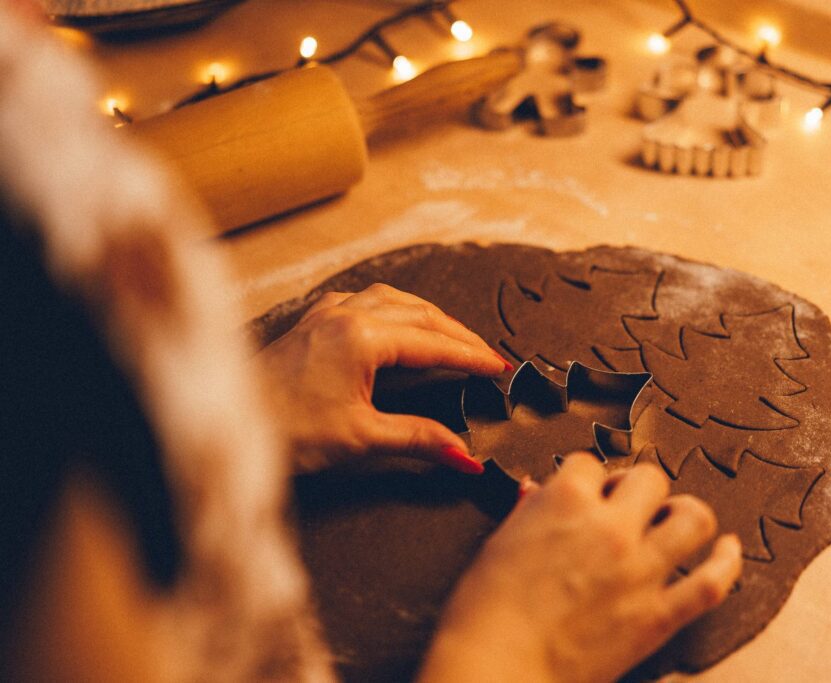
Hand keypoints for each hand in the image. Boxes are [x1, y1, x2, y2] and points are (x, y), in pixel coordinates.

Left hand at [258, 284, 510, 473]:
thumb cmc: (282, 431)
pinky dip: (395, 309)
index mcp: (362, 337)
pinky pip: (366, 300)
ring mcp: (326, 312)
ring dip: (428, 317)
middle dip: (457, 335)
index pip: (433, 344)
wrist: (224, 426)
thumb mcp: (360, 438)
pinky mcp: (311, 320)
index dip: (470, 357)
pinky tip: (397, 321)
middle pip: (419, 315)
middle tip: (485, 356)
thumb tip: (463, 454)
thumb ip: (418, 439)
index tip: (497, 368)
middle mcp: (346, 314)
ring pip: (394, 300)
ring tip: (453, 337)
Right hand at [420, 453, 741, 682]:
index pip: (589, 465)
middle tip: (629, 506)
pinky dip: (727, 561)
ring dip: (686, 513)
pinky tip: (729, 548)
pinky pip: (712, 581)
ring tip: (677, 520)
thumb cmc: (483, 611)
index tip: (587, 493)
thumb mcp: (498, 545)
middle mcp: (609, 525)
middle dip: (638, 488)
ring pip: (692, 518)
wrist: (494, 667)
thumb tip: (534, 493)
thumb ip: (528, 513)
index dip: (588, 480)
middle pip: (649, 479)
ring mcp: (640, 569)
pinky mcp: (658, 615)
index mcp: (563, 500)